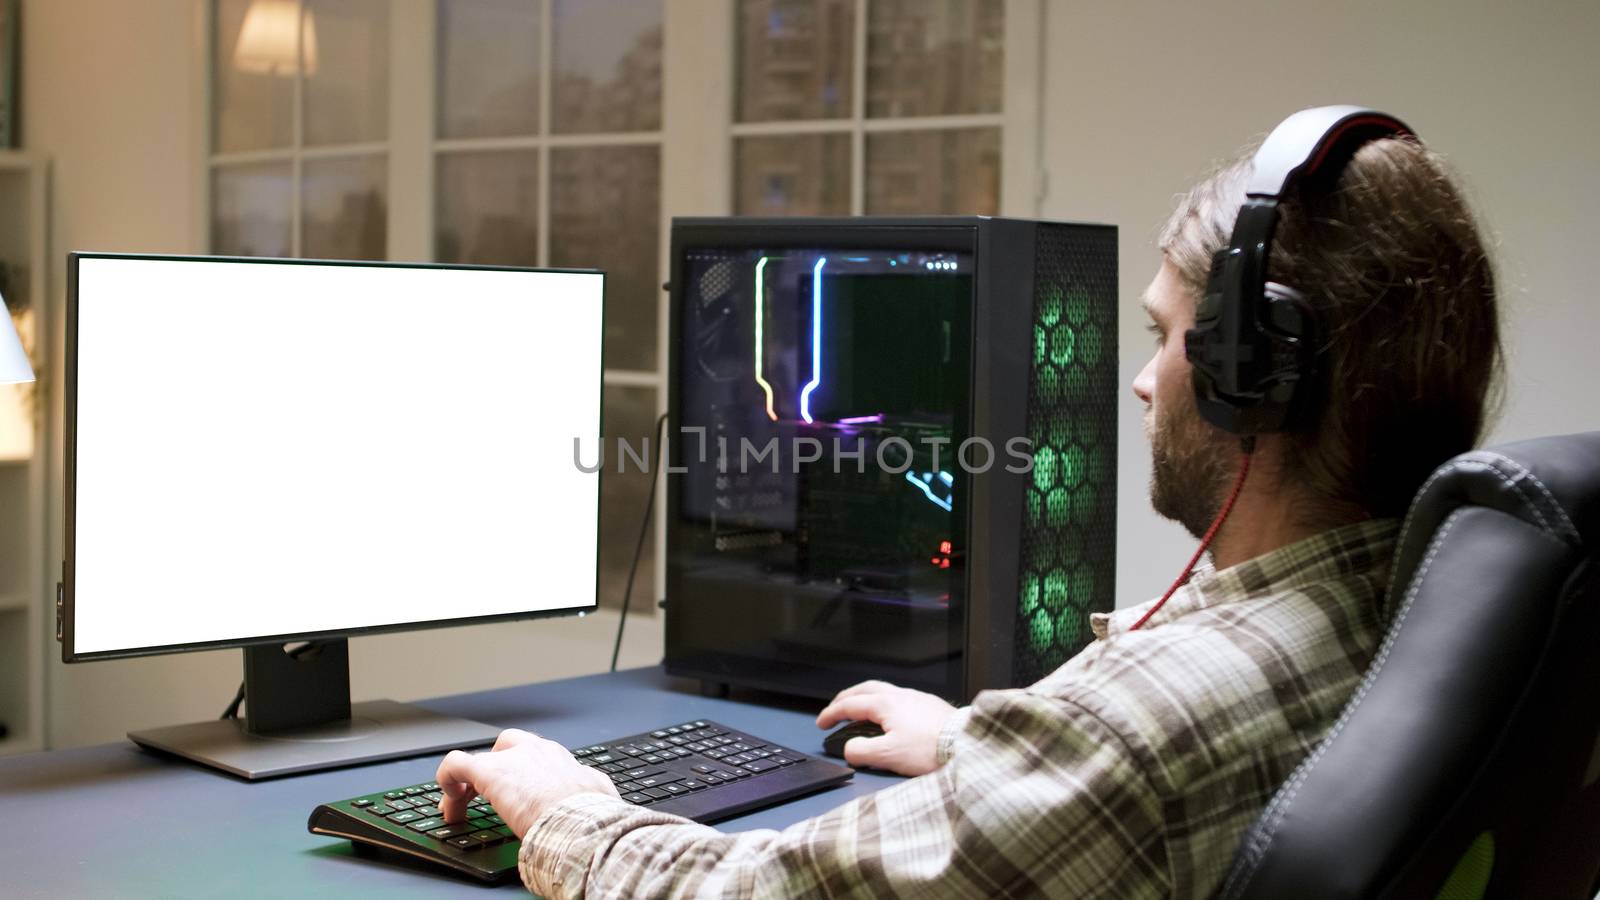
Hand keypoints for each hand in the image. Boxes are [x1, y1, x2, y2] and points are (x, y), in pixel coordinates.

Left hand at [435, 728, 618, 836]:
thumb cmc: (592, 812)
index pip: (535, 757)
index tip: (516, 795)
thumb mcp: (598, 796)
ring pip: (479, 760)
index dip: (520, 775)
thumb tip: (601, 797)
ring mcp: (511, 759)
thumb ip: (591, 792)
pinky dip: (446, 779)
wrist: (580, 816)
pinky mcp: (488, 771)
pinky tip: (448, 802)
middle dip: (493, 770)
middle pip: (506, 749)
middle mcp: (536, 751)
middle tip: (485, 797)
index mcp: (561, 759)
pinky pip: (456, 765)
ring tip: (458, 809)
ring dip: (466, 784)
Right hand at [816, 680, 957, 775]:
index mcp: (885, 704)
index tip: (821, 723)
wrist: (965, 744)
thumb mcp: (887, 756)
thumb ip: (861, 752)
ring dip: (867, 698)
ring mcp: (917, 699)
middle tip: (836, 709)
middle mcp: (900, 696)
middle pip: (865, 689)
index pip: (850, 705)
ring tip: (862, 710)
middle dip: (846, 698)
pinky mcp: (931, 706)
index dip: (831, 714)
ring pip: (884, 691)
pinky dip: (886, 704)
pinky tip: (892, 717)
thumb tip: (850, 749)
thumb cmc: (929, 750)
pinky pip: (901, 699)